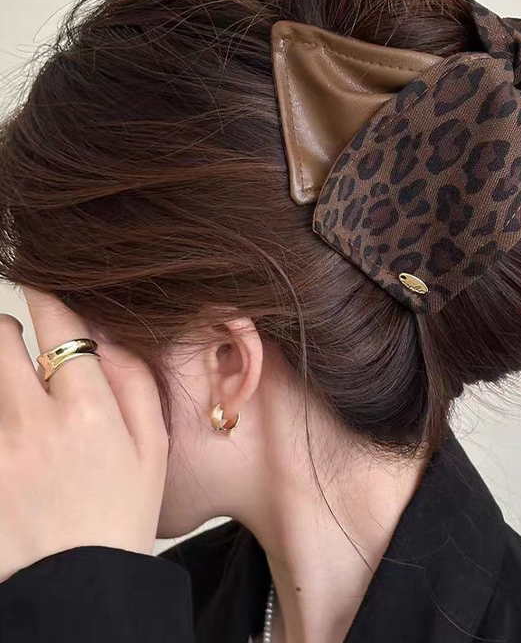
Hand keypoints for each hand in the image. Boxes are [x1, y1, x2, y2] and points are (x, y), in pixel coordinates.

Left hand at [0, 286, 168, 583]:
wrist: (75, 588)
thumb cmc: (118, 515)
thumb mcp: (153, 446)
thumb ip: (134, 380)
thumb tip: (109, 334)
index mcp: (87, 410)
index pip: (59, 326)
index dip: (48, 296)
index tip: (42, 285)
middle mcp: (32, 422)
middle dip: (7, 330)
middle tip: (20, 341)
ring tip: (13, 380)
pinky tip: (14, 423)